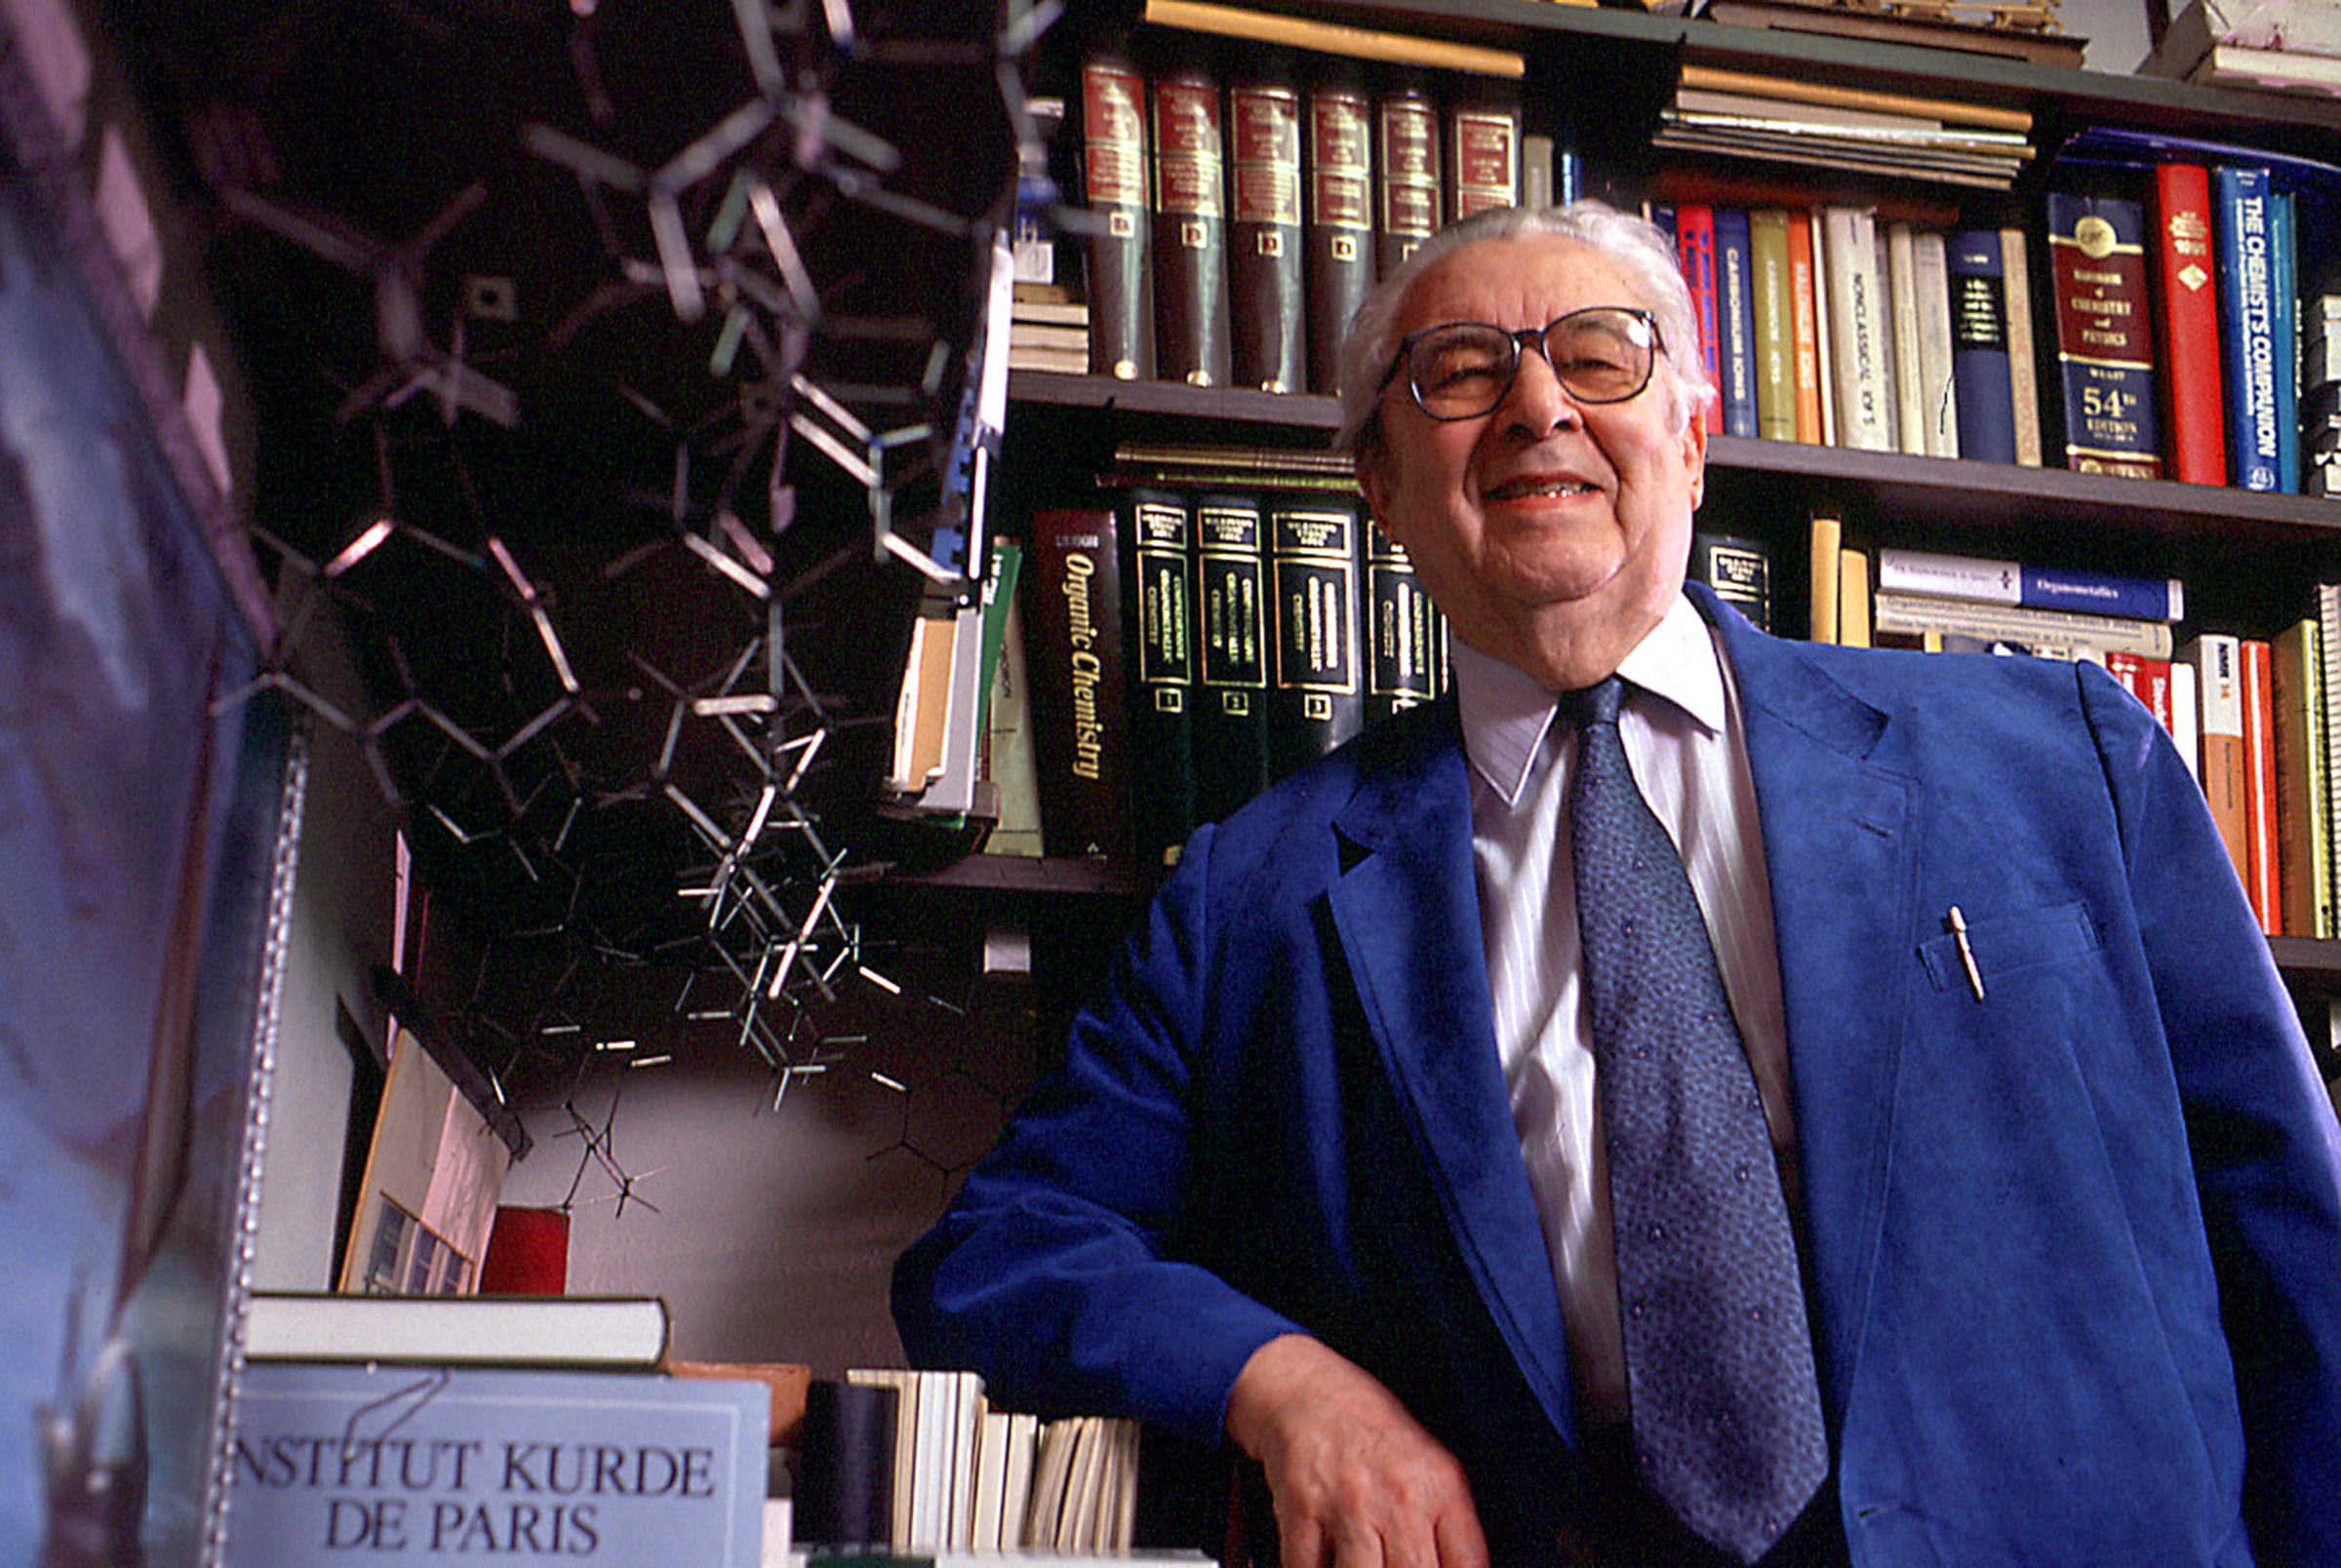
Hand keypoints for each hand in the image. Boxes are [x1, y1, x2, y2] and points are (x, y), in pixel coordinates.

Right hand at [1224, 1334, 1489, 1567]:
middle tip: (1392, 1563)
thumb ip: (1449, 1526)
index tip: (1434, 1567)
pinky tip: (1324, 1559)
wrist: (1307, 1391)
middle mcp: (1400, 1495)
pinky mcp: (1302, 1509)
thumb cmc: (1370, 1433)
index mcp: (1440, 1485)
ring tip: (1360, 1561)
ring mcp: (1350, 1503)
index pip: (1468, 1564)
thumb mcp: (1430, 1467)